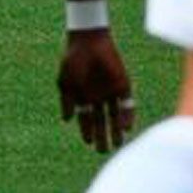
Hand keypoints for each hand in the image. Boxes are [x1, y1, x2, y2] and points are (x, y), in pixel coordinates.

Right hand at [57, 29, 136, 153]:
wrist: (89, 42)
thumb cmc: (73, 60)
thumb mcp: (65, 81)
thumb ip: (67, 101)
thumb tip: (67, 121)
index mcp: (83, 96)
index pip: (86, 119)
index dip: (86, 131)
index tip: (88, 143)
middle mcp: (98, 97)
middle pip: (101, 121)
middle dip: (102, 136)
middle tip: (103, 150)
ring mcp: (111, 92)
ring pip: (115, 116)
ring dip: (116, 130)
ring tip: (118, 144)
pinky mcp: (123, 86)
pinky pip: (127, 105)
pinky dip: (126, 116)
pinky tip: (125, 127)